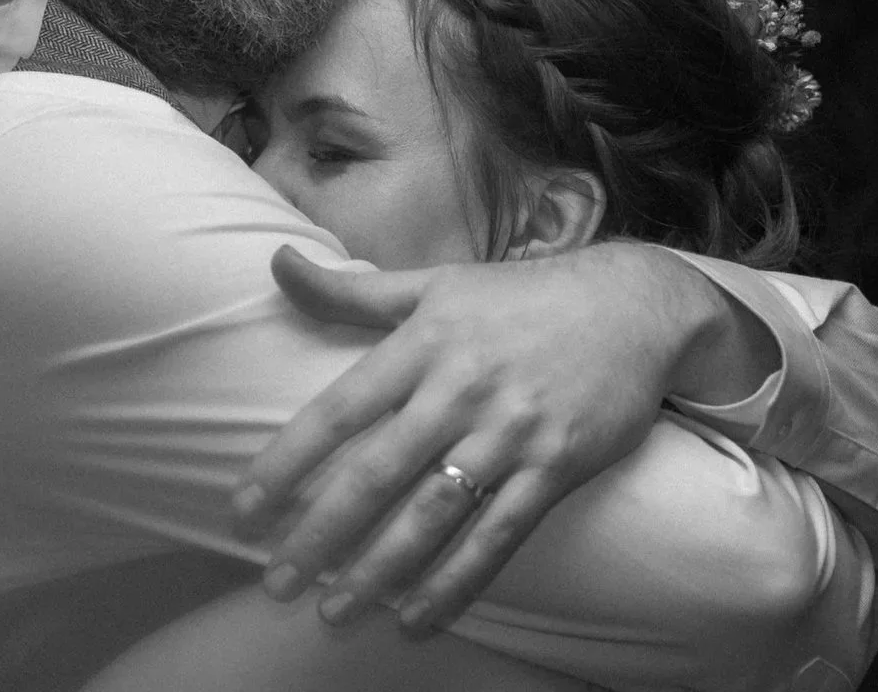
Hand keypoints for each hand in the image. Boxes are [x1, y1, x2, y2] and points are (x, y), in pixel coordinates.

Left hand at [232, 242, 730, 634]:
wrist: (634, 306)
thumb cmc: (521, 297)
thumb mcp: (434, 284)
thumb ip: (351, 288)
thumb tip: (275, 261)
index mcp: (423, 344)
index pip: (339, 410)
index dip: (287, 461)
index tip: (243, 506)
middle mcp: (461, 390)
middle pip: (378, 472)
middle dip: (321, 532)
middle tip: (276, 580)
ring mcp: (511, 432)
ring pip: (433, 514)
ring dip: (380, 570)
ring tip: (335, 611)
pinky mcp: (556, 467)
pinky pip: (498, 535)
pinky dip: (457, 581)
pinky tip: (418, 616)